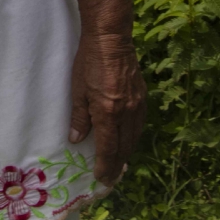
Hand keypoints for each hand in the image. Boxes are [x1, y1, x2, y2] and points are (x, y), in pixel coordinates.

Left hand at [68, 30, 145, 185]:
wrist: (111, 40)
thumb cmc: (88, 62)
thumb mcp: (78, 90)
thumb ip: (79, 117)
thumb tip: (77, 140)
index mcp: (108, 112)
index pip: (108, 147)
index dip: (104, 165)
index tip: (101, 178)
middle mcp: (126, 112)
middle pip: (124, 147)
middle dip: (117, 165)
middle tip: (111, 180)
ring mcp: (137, 105)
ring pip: (134, 138)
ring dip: (126, 154)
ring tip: (119, 166)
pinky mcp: (143, 97)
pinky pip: (138, 125)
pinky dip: (132, 138)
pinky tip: (127, 141)